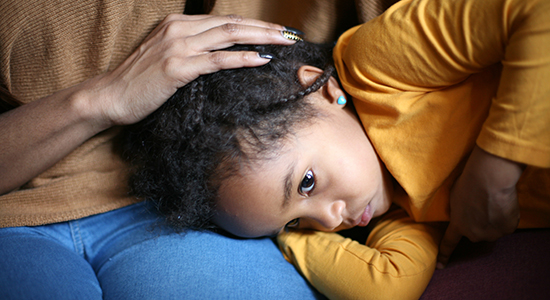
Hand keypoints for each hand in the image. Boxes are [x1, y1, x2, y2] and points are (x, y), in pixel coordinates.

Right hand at [0, 14, 294, 193]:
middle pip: (231, 23)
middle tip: (290, 33)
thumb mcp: (166, 58)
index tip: (276, 31)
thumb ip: (191, 51)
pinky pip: (217, 60)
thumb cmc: (139, 83)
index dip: (253, 25)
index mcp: (177, 24)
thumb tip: (220, 56)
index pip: (223, 21)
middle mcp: (179, 29)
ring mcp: (178, 46)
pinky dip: (241, 58)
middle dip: (264, 28)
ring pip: (228, 36)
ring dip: (260, 38)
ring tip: (284, 42)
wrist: (110, 96)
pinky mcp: (178, 67)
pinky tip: (261, 59)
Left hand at [437, 145, 523, 268]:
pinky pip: (506, 224)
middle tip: (481, 205)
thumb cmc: (468, 183)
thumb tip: (461, 213)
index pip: (448, 243)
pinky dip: (506, 216)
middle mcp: (474, 234)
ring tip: (492, 201)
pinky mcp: (507, 229)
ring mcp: (491, 233)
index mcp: (458, 225)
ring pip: (493, 229)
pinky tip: (503, 203)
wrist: (489, 179)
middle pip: (476, 233)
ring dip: (493, 220)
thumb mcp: (453, 197)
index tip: (440, 266)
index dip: (444, 255)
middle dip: (478, 223)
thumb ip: (457, 210)